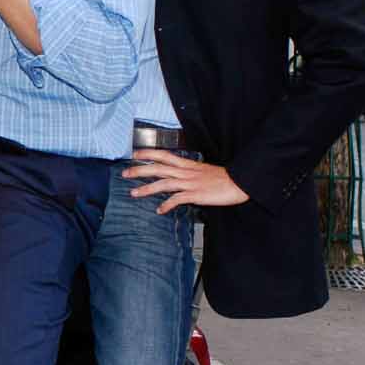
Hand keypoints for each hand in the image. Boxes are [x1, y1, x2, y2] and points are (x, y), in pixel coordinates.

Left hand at [124, 150, 248, 211]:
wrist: (239, 183)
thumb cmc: (223, 178)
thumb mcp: (203, 171)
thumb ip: (189, 173)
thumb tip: (178, 177)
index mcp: (188, 165)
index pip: (164, 155)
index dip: (149, 153)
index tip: (135, 154)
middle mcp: (186, 172)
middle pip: (158, 168)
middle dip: (140, 170)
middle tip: (125, 173)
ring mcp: (190, 183)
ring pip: (163, 183)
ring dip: (147, 189)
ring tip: (134, 194)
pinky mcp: (196, 194)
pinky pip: (177, 199)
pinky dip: (166, 205)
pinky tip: (160, 210)